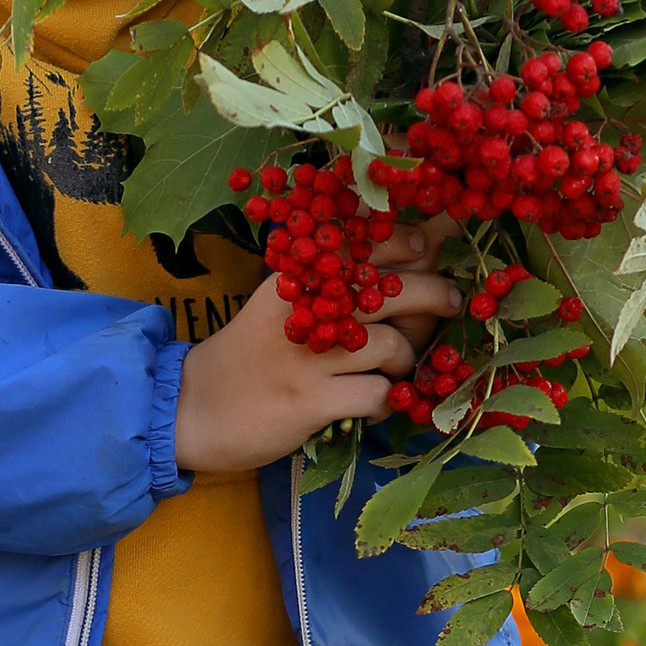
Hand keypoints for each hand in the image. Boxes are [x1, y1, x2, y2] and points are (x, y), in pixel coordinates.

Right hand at [173, 220, 458, 476]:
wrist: (194, 406)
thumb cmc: (249, 352)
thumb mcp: (279, 300)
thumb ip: (329, 276)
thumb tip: (410, 246)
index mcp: (296, 275)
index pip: (365, 239)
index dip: (409, 239)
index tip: (426, 247)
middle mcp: (303, 307)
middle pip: (393, 289)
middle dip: (435, 293)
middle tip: (451, 301)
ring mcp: (308, 357)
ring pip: (393, 345)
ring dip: (406, 358)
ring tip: (396, 367)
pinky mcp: (311, 402)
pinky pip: (377, 395)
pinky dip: (386, 400)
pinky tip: (373, 401)